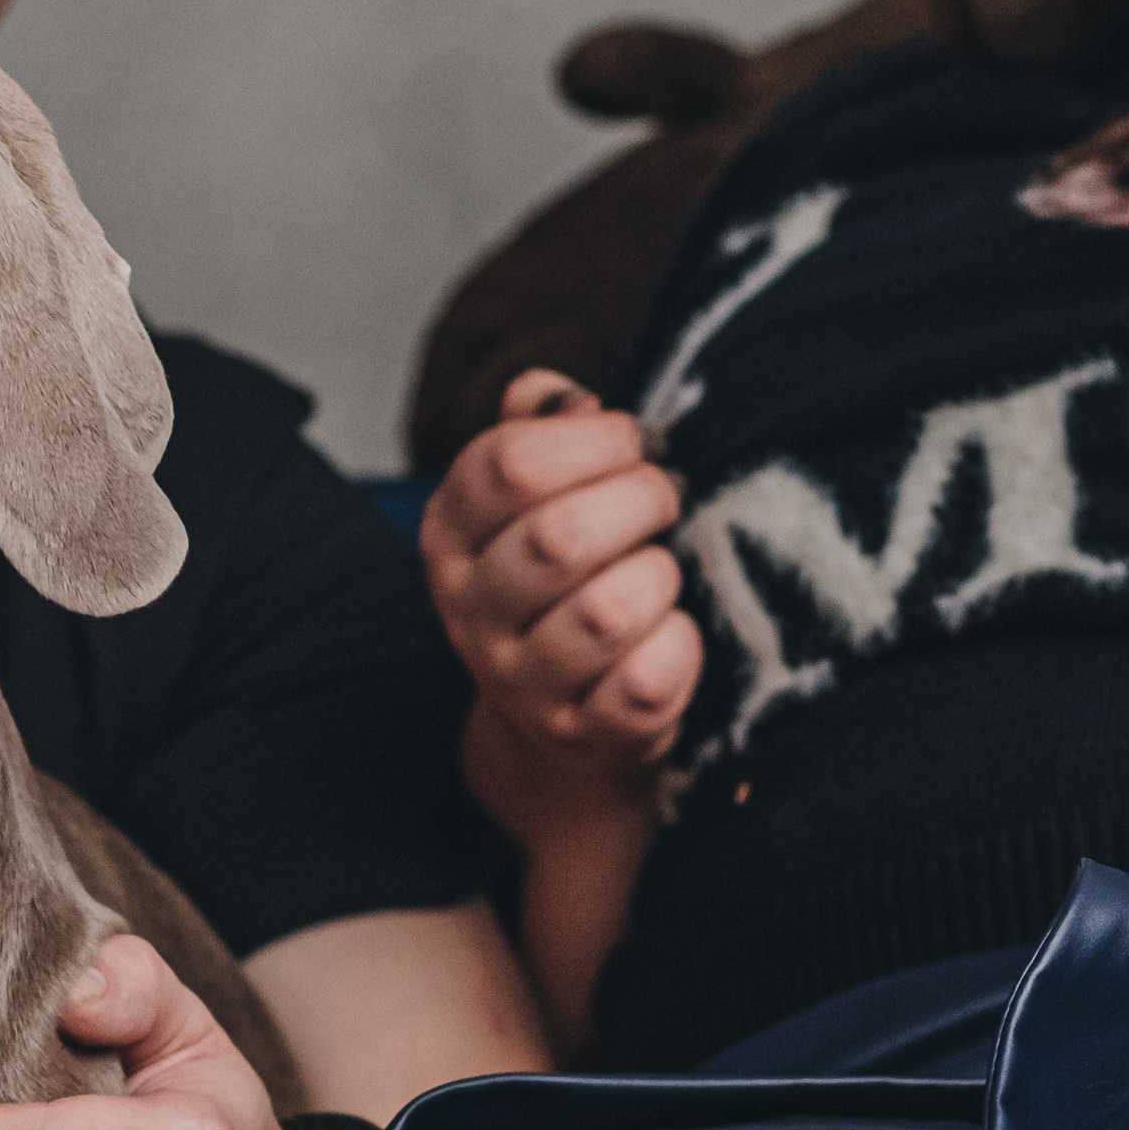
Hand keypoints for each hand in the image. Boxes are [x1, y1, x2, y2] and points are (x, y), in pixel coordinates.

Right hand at [421, 369, 701, 778]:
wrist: (563, 720)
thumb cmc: (563, 582)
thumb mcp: (532, 501)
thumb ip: (538, 431)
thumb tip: (561, 397)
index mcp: (449, 535)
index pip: (508, 463)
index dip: (595, 440)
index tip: (631, 445)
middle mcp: (470, 609)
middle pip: (559, 536)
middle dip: (640, 500)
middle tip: (664, 500)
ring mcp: (520, 679)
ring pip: (606, 613)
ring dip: (657, 577)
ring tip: (657, 574)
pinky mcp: (581, 732)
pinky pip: (649, 679)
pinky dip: (678, 646)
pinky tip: (667, 635)